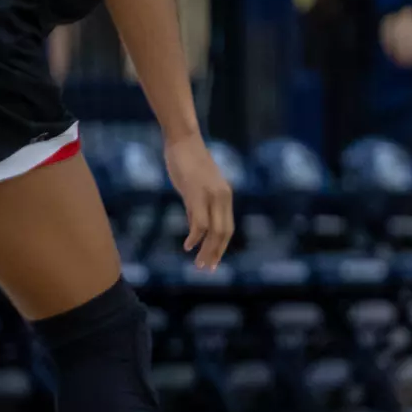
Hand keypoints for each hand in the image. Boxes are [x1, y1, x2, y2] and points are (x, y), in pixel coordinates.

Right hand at [164, 137, 233, 270]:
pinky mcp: (198, 193)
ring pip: (214, 231)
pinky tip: (188, 246)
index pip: (227, 229)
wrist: (183, 141)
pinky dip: (195, 236)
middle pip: (224, 233)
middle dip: (216, 254)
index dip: (221, 247)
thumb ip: (197, 208)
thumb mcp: (195, 189)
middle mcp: (223, 198)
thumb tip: (195, 229)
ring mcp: (212, 196)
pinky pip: (199, 221)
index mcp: (225, 197)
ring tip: (198, 263)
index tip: (213, 262)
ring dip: (206, 250)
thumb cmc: (187, 163)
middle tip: (207, 270)